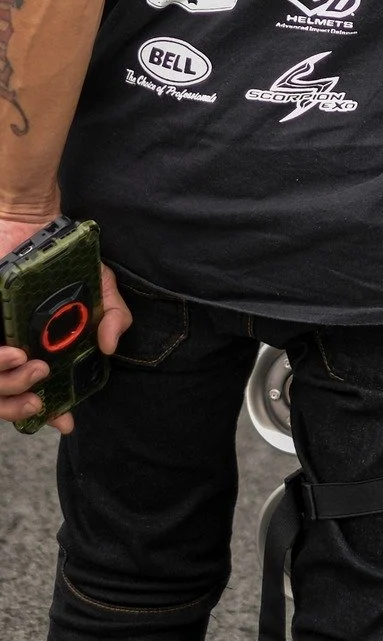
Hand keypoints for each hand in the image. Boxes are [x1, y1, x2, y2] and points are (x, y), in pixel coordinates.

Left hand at [0, 216, 130, 433]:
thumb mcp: (100, 285)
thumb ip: (114, 314)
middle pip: (4, 398)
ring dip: (9, 387)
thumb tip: (111, 346)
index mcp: (36, 349)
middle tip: (41, 395)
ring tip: (31, 369)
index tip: (64, 421)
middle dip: (20, 407)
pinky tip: (12, 354)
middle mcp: (11, 349)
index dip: (47, 415)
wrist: (33, 219)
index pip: (31, 394)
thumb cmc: (65, 257)